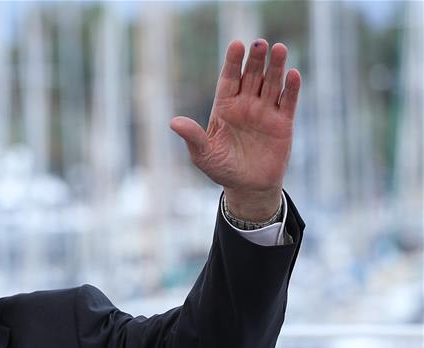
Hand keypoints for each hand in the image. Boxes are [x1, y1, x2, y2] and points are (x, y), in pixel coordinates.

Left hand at [170, 39, 300, 220]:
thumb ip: (193, 137)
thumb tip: (173, 122)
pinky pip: (287, 102)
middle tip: (259, 43)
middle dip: (255, 60)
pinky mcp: (283, 123)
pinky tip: (292, 74)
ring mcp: (265, 112)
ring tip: (278, 49)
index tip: (236, 45)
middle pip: (251, 76)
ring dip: (275, 67)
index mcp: (224, 107)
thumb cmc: (221, 169)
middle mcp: (246, 105)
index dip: (232, 63)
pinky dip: (290, 88)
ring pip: (271, 84)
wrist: (247, 187)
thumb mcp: (203, 155)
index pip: (228, 79)